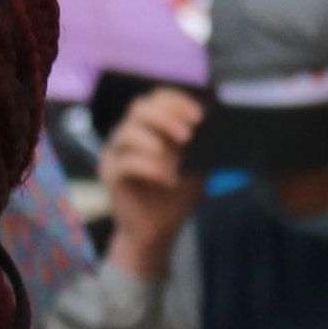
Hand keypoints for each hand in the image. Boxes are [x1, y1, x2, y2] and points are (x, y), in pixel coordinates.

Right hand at [98, 87, 202, 277]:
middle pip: (139, 108)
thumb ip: (201, 143)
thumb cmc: (175, 195)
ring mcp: (116, 153)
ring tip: (174, 163)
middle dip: (165, 118)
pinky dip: (150, 168)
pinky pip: (126, 163)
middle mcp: (129, 135)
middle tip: (187, 136)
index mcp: (148, 126)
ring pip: (127, 132)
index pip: (157, 98)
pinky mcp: (110, 175)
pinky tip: (166, 179)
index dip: (177, 102)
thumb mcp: (196, 163)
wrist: (157, 230)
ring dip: (155, 144)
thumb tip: (217, 124)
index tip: (199, 117)